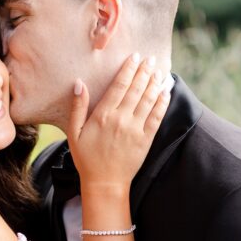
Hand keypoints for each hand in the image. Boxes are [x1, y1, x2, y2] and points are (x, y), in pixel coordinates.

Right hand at [67, 54, 169, 190]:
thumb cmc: (86, 158)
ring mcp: (135, 129)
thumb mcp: (74, 133)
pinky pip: (156, 116)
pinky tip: (165, 91)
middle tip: (150, 58)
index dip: (128, 69)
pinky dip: (162, 102)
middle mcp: (121, 119)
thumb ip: (77, 107)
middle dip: (144, 71)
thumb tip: (79, 83)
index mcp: (103, 115)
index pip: (119, 86)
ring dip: (154, 82)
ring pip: (148, 100)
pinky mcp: (146, 139)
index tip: (135, 57)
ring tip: (159, 70)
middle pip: (136, 89)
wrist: (104, 183)